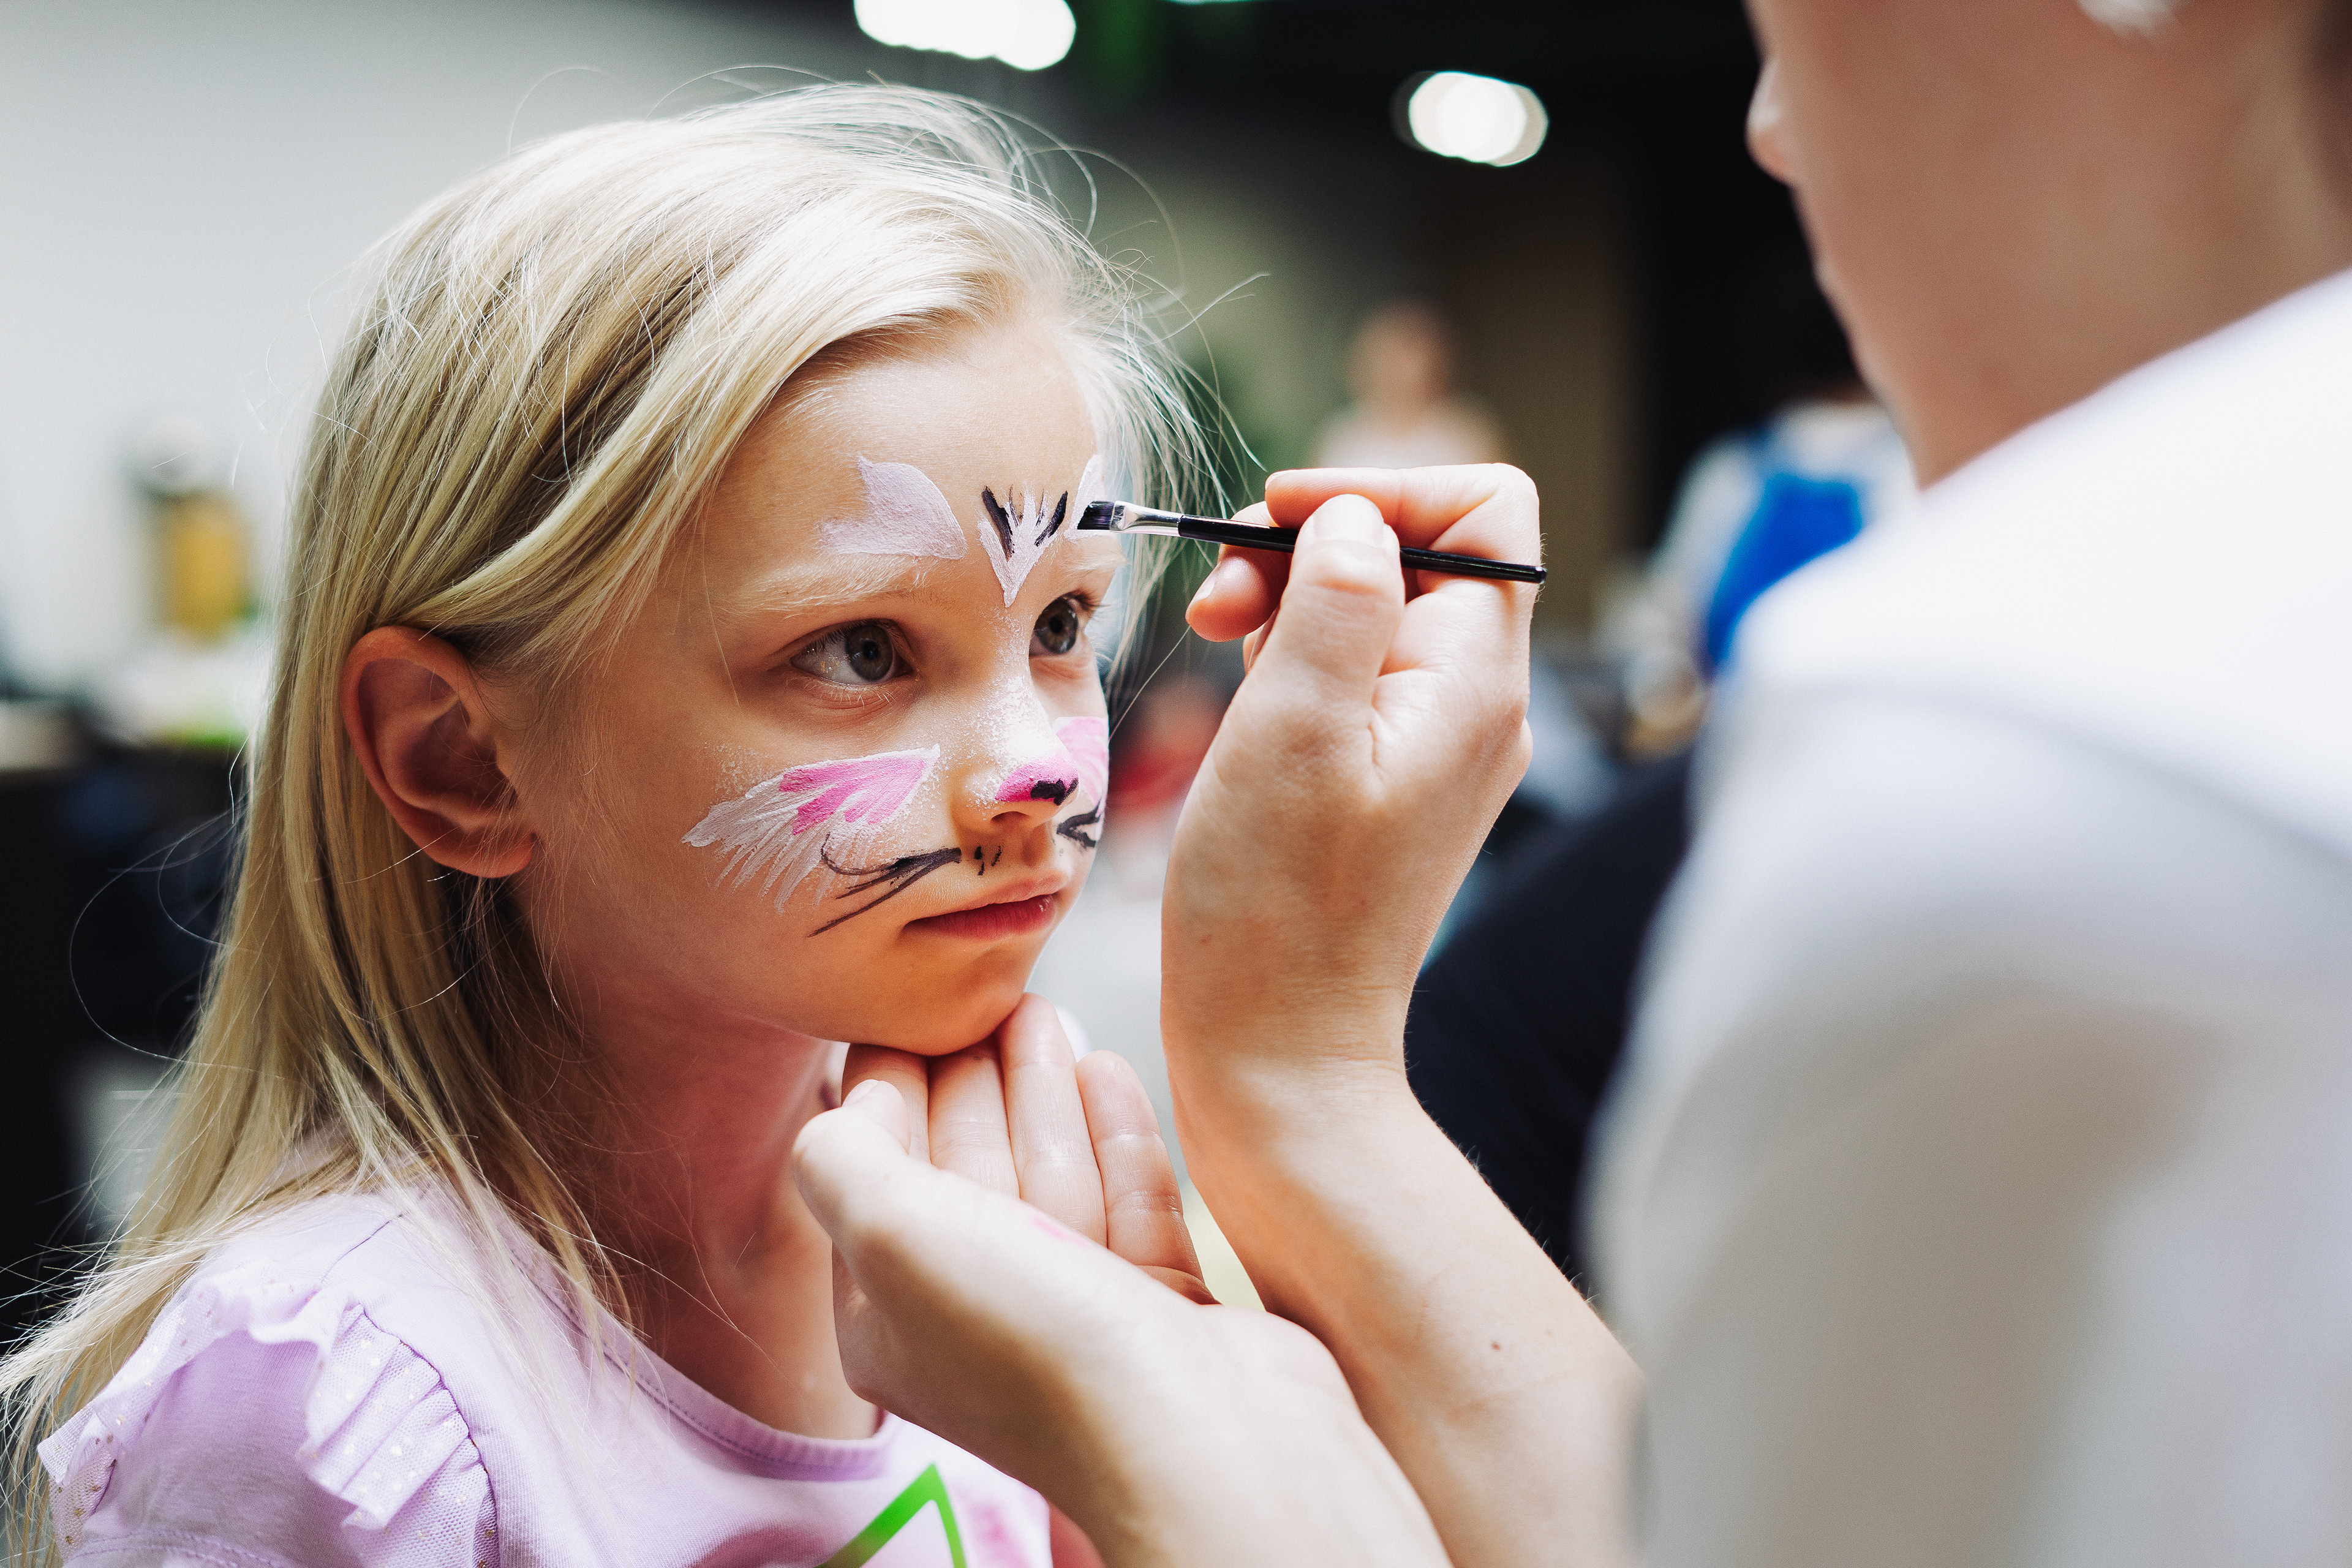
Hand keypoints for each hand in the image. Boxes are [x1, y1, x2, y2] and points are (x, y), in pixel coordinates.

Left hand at [839, 993, 1211, 1301]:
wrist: (1198, 1435)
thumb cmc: (1031, 1337)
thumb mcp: (889, 1232)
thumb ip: (840, 1155)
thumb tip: (853, 1103)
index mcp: (891, 1320)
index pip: (878, 1180)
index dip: (892, 1084)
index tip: (914, 1005)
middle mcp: (976, 1319)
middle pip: (966, 1168)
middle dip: (975, 1076)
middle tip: (990, 993)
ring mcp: (1073, 1312)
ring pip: (1051, 1176)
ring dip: (1044, 1090)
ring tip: (1045, 1010)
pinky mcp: (1158, 1304)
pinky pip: (1129, 1199)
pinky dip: (1115, 1134)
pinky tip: (1106, 1067)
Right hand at [1165, 469, 1639, 1567]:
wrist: (1277, 1057)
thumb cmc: (1273, 908)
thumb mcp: (1293, 727)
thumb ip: (1334, 597)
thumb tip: (1354, 517)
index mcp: (1474, 681)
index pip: (1483, 509)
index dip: (1380, 488)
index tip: (1275, 523)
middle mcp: (1475, 706)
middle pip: (1422, 551)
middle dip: (1316, 542)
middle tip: (1220, 598)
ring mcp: (1434, 748)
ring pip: (1377, 611)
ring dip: (1291, 598)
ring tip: (1215, 638)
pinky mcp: (1388, 785)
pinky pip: (1355, 676)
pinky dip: (1292, 657)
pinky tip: (1239, 691)